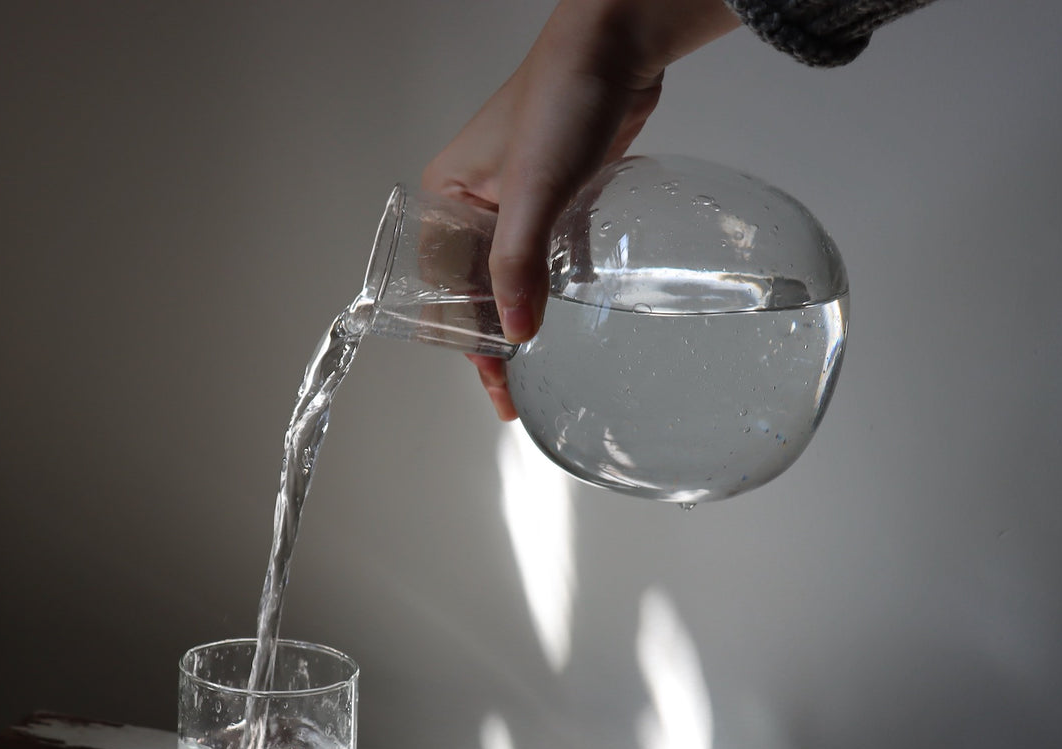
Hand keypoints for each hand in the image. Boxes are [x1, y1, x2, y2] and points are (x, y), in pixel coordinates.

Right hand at [423, 0, 739, 419]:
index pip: (445, 288)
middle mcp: (472, 201)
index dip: (467, 341)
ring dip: (522, 314)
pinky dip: (551, 285)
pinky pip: (544, 253)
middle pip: (475, 287)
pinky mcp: (554, 194)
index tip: (497, 385)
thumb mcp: (534, 192)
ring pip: (511, 273)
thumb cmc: (563, 101)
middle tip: (519, 389)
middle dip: (493, 338)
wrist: (616, 46)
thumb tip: (516, 333)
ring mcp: (514, 198)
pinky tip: (567, 315)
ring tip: (541, 365)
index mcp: (445, 198)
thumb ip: (520, 264)